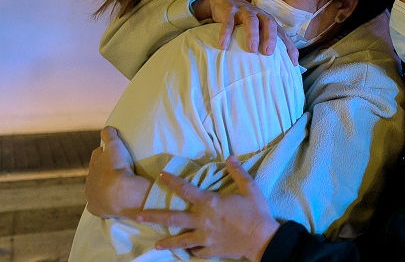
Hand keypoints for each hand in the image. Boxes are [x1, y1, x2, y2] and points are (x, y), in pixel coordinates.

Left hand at [85, 126, 150, 217]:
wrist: (119, 193)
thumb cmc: (117, 168)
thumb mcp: (115, 147)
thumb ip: (110, 136)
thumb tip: (107, 128)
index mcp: (95, 163)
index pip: (97, 155)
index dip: (104, 153)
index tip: (112, 154)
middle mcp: (90, 178)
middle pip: (94, 171)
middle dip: (101, 170)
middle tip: (114, 170)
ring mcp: (92, 194)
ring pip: (95, 188)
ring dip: (102, 186)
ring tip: (114, 187)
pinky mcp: (95, 208)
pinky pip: (95, 205)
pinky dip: (100, 203)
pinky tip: (107, 204)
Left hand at [136, 156, 279, 261]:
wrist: (262, 238)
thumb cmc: (256, 212)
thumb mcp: (250, 188)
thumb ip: (238, 172)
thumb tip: (230, 156)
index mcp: (209, 202)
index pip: (185, 189)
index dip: (171, 181)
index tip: (160, 176)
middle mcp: (202, 220)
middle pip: (172, 218)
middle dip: (153, 216)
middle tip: (137, 216)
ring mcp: (204, 237)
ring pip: (180, 240)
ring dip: (167, 242)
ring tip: (156, 245)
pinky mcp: (211, 250)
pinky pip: (197, 252)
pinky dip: (192, 252)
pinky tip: (187, 252)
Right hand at [193, 0, 298, 64]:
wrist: (223, 1)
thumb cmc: (244, 21)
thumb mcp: (257, 29)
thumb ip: (265, 43)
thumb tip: (277, 66)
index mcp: (268, 21)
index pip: (282, 34)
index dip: (289, 47)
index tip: (292, 64)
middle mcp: (259, 14)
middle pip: (269, 23)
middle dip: (271, 37)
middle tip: (269, 53)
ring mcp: (244, 11)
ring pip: (251, 20)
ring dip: (252, 34)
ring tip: (251, 49)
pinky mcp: (229, 10)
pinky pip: (228, 22)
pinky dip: (226, 33)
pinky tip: (223, 46)